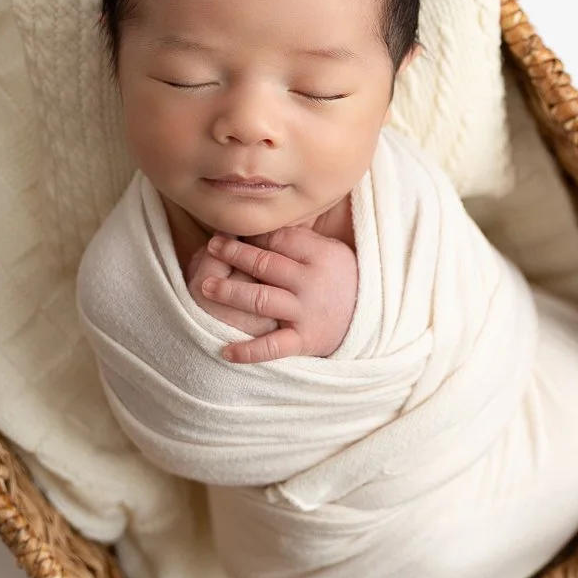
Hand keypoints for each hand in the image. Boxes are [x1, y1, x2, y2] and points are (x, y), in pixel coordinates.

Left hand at [196, 226, 358, 363]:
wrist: (372, 322)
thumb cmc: (343, 281)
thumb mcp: (331, 251)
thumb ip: (300, 240)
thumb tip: (259, 227)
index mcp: (319, 256)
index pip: (278, 240)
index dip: (252, 235)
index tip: (230, 231)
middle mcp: (310, 284)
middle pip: (265, 265)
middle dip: (234, 255)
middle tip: (211, 247)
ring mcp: (305, 314)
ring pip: (261, 300)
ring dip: (230, 292)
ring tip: (205, 287)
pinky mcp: (303, 341)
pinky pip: (272, 346)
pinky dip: (249, 350)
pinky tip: (225, 350)